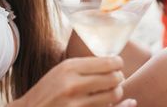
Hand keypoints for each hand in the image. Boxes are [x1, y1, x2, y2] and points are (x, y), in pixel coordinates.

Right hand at [14, 56, 135, 106]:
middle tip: (116, 80)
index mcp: (69, 68)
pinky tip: (104, 103)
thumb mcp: (61, 71)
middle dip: (119, 79)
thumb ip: (84, 66)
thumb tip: (114, 63)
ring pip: (113, 96)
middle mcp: (73, 85)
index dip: (118, 64)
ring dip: (116, 94)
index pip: (107, 63)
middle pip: (114, 79)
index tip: (118, 65)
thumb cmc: (48, 91)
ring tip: (110, 92)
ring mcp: (76, 104)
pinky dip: (109, 105)